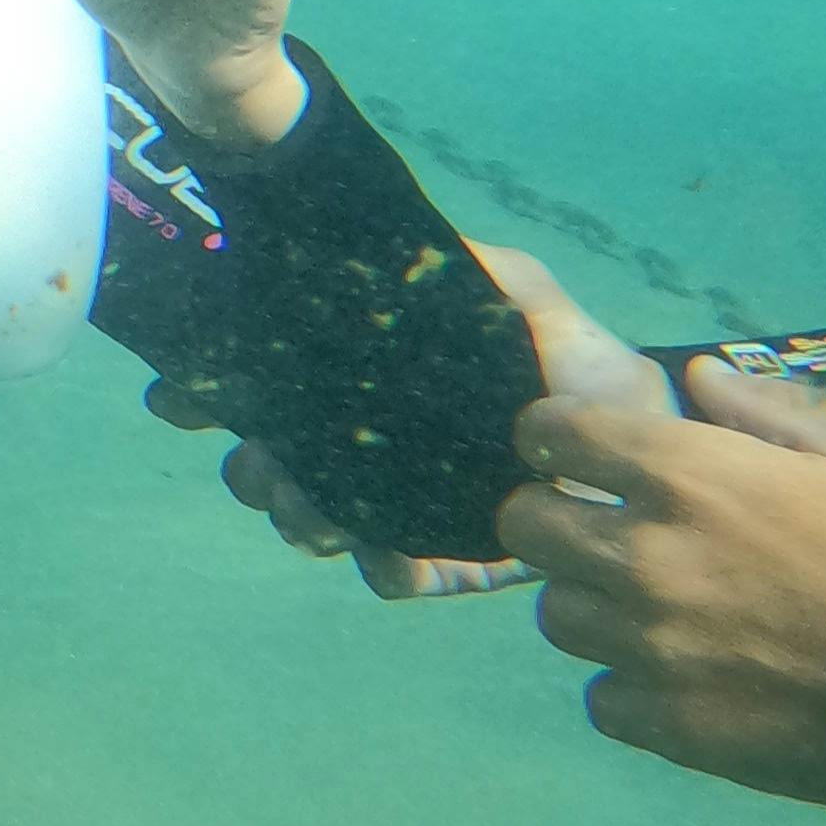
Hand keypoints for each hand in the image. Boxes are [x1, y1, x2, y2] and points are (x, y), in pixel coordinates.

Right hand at [154, 241, 669, 597]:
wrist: (648, 440)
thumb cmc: (577, 361)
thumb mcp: (516, 292)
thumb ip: (456, 266)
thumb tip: (375, 248)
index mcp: (363, 389)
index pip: (263, 392)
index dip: (206, 395)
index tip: (177, 397)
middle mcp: (362, 451)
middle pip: (267, 467)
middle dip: (251, 468)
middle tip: (264, 462)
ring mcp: (398, 511)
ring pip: (314, 523)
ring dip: (303, 517)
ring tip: (320, 510)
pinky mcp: (447, 564)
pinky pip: (393, 577)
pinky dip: (385, 566)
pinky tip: (391, 552)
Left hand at [503, 357, 825, 814]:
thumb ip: (774, 410)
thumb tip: (701, 378)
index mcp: (690, 475)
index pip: (551, 431)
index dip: (557, 435)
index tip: (578, 448)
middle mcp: (648, 556)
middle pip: (525, 526)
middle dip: (558, 518)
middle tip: (612, 530)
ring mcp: (653, 648)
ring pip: (557, 616)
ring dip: (595, 605)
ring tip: (658, 609)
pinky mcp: (675, 728)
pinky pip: (602, 700)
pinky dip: (631, 689)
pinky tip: (685, 678)